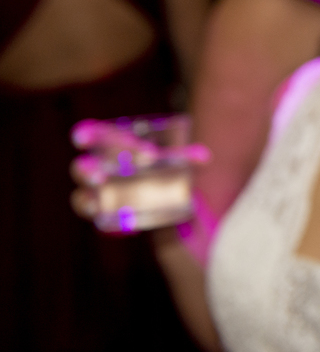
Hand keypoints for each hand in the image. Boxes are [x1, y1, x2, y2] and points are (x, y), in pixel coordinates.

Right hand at [69, 119, 211, 222]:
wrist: (159, 192)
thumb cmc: (160, 164)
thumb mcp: (174, 159)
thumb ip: (187, 156)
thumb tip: (205, 158)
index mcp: (111, 147)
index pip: (93, 137)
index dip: (84, 135)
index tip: (82, 139)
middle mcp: (97, 169)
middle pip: (82, 168)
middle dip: (88, 171)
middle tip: (102, 177)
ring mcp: (97, 194)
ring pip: (82, 195)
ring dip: (86, 198)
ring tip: (100, 197)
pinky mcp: (104, 214)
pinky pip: (94, 215)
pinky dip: (97, 213)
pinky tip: (103, 214)